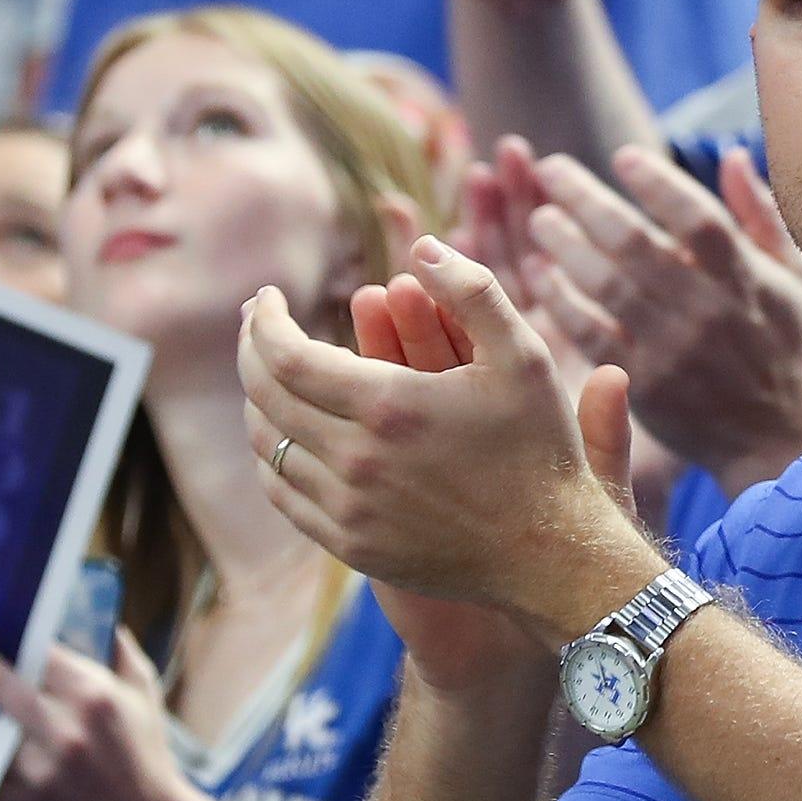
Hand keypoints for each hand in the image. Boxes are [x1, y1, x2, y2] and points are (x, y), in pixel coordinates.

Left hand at [242, 237, 655, 656]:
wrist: (550, 554)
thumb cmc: (541, 449)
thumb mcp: (524, 356)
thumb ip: (473, 291)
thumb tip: (421, 246)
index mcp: (390, 405)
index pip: (285, 355)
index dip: (264, 321)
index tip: (265, 298)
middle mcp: (358, 460)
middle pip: (266, 397)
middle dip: (251, 351)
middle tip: (256, 325)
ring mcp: (349, 509)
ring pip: (269, 447)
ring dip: (258, 403)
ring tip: (267, 376)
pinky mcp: (351, 546)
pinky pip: (284, 496)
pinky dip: (271, 459)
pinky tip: (283, 438)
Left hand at [507, 142, 801, 488]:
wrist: (776, 440)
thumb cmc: (783, 347)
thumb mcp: (793, 278)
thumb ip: (761, 214)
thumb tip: (727, 154)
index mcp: (748, 280)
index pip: (697, 218)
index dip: (658, 183)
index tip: (622, 156)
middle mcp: (710, 312)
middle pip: (637, 244)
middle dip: (586, 200)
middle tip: (551, 170)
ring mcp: (675, 351)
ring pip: (606, 285)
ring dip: (565, 245)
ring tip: (538, 218)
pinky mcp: (645, 386)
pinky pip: (592, 333)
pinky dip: (563, 300)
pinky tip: (541, 274)